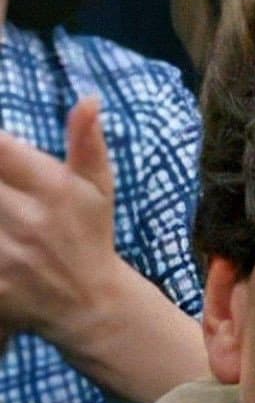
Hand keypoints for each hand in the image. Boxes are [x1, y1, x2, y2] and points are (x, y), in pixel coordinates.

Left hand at [0, 97, 121, 346]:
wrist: (91, 303)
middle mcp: (27, 217)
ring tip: (1, 213)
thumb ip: (87, 141)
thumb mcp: (97, 187)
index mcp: (50, 187)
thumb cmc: (88, 235)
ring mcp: (7, 253)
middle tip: (3, 194)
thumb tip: (89, 100)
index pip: (0, 150)